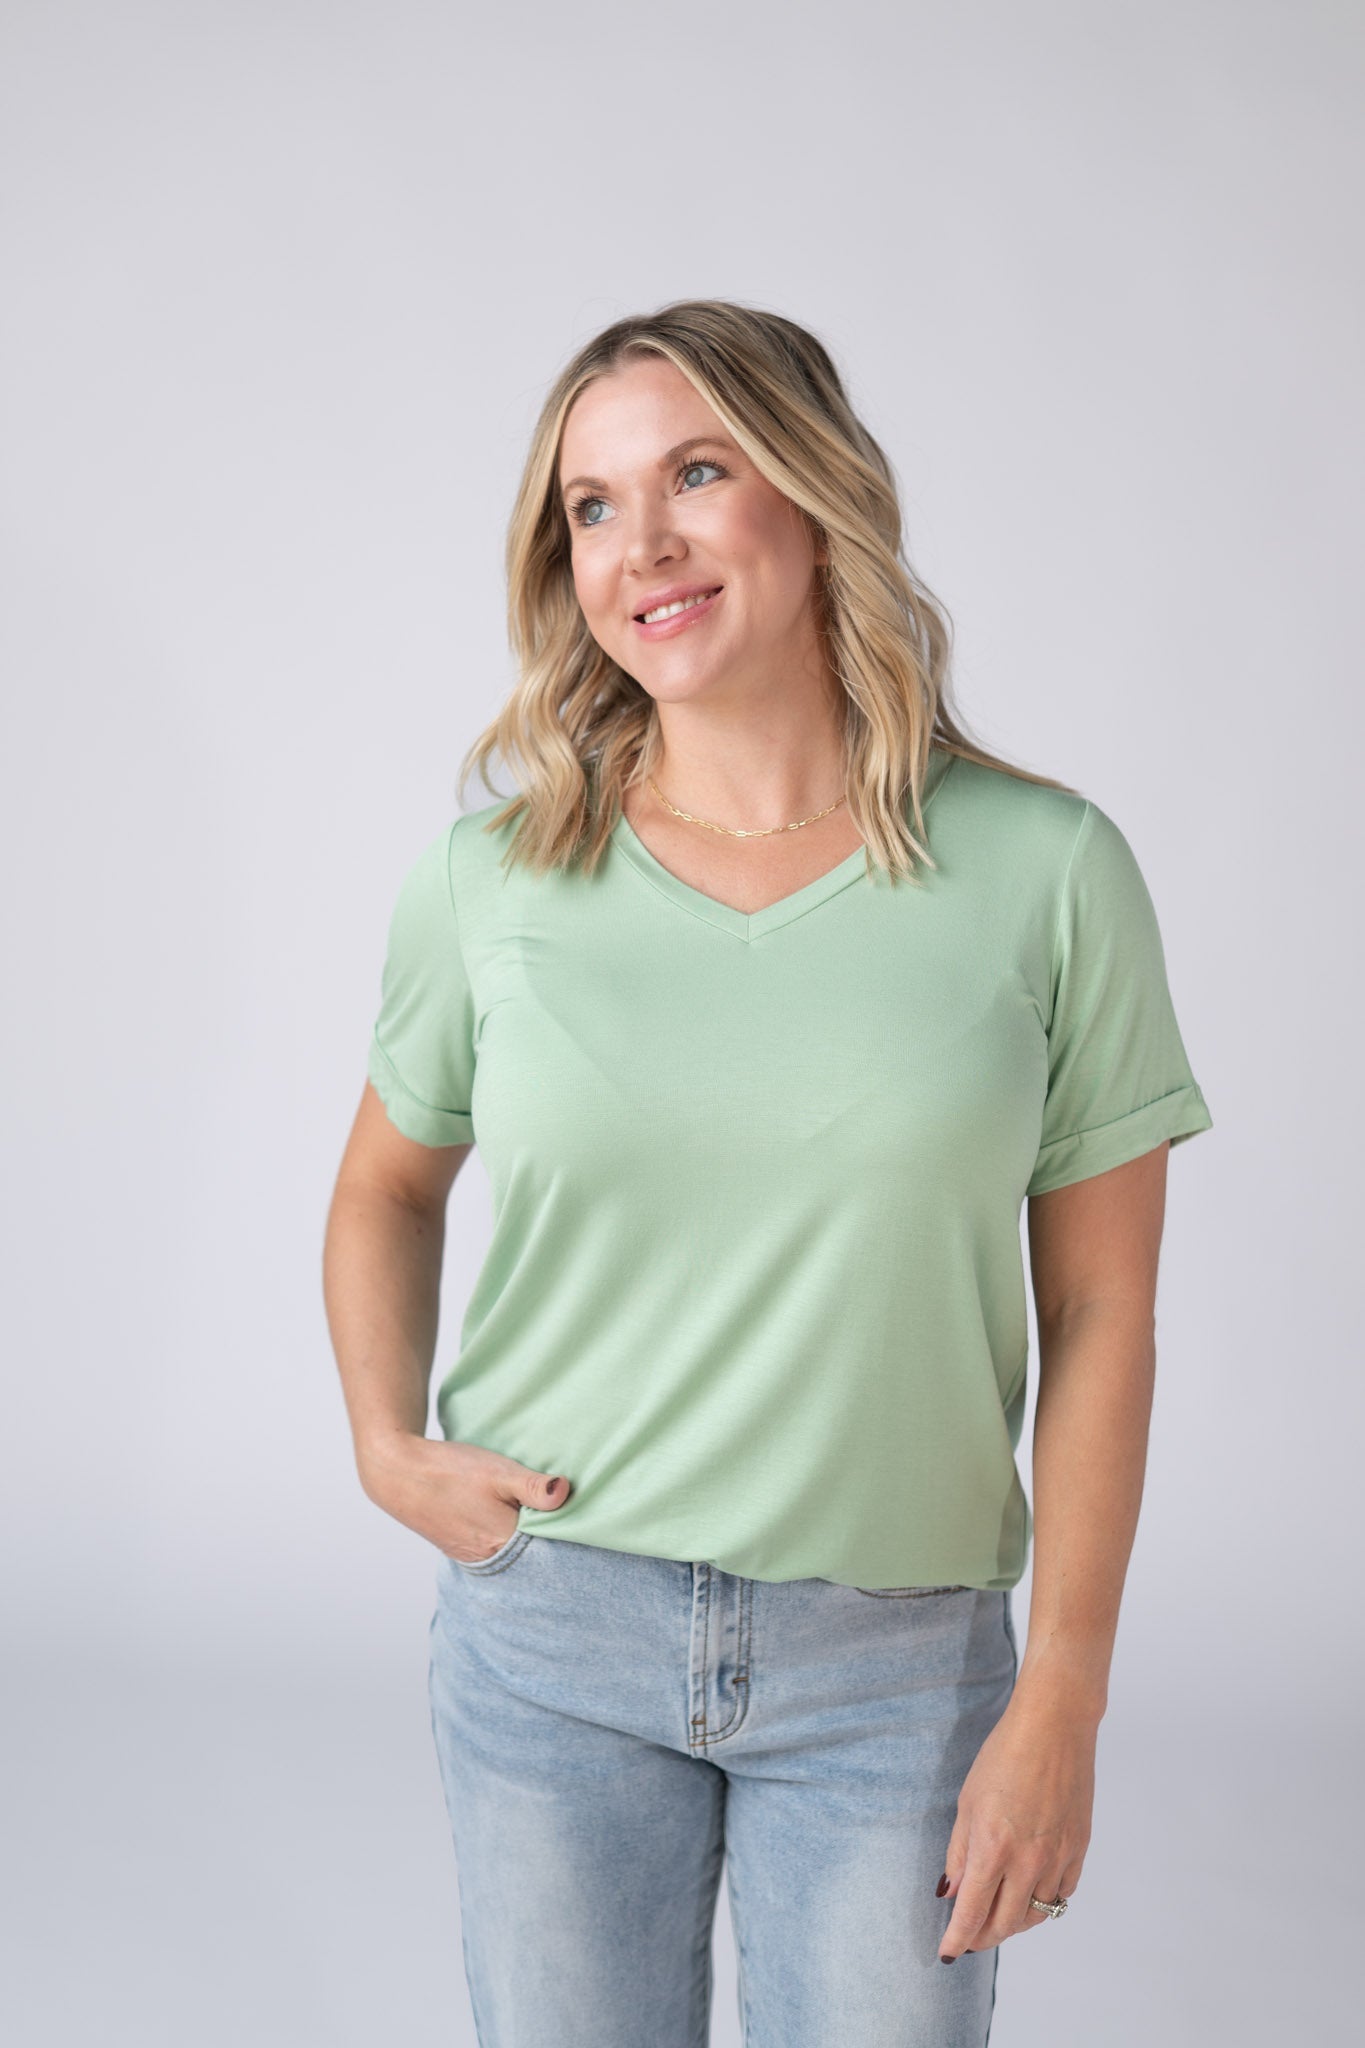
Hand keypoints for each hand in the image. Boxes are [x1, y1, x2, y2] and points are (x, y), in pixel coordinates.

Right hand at [357, 1432, 570, 1563]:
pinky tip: (505, 1516)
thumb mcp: (498, 1471)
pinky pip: (494, 1547)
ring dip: (524, 1534)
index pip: (549, 1545)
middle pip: (531, 1551)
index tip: (576, 1512)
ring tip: (531, 1511)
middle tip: (557, 1508)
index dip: (564, 1528)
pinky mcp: (460, 1548)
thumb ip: (534, 1486)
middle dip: (546, 1533)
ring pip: (512, 1550)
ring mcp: (472, 1556)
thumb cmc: (449, 1470)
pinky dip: (504, 1535)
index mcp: (504, 1541)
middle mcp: (489, 1557)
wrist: (398, 1473)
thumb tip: (566, 1493)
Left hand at [937, 1695, 1095, 1961]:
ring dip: (1013, 1923)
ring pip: (1036, 1915)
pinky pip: (1061, 1893)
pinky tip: (1029, 1894)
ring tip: (996, 1918)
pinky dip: (1043, 1902)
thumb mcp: (967, 1800)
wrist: (1054, 1726)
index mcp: (993, 1846)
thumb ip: (960, 1851)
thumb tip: (952, 1892)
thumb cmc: (1004, 1754)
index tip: (947, 1952)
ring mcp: (1058, 1857)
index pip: (972, 1912)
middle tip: (969, 1938)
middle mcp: (1028, 1860)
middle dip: (982, 1938)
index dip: (957, 1939)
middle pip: (1004, 1924)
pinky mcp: (1079, 1849)